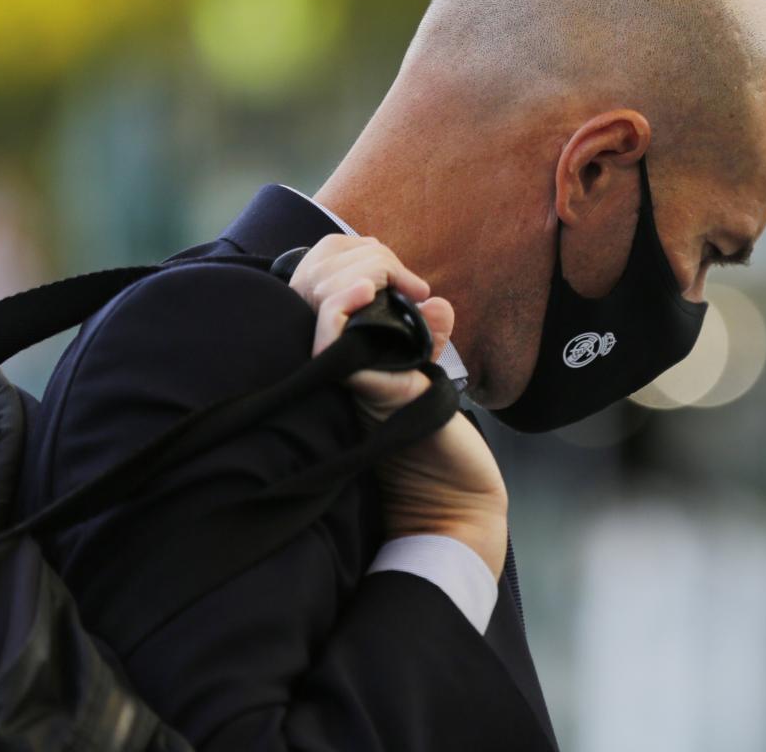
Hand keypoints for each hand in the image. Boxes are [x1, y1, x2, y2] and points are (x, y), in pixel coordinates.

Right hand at [292, 234, 507, 579]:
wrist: (455, 506)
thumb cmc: (438, 451)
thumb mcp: (429, 380)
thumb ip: (426, 339)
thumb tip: (438, 302)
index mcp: (338, 360)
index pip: (313, 287)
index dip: (345, 260)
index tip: (397, 273)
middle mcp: (329, 369)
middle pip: (310, 282)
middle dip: (358, 258)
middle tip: (404, 279)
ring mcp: (340, 380)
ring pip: (319, 298)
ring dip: (358, 273)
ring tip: (388, 280)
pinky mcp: (362, 391)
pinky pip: (331, 338)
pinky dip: (340, 308)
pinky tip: (362, 292)